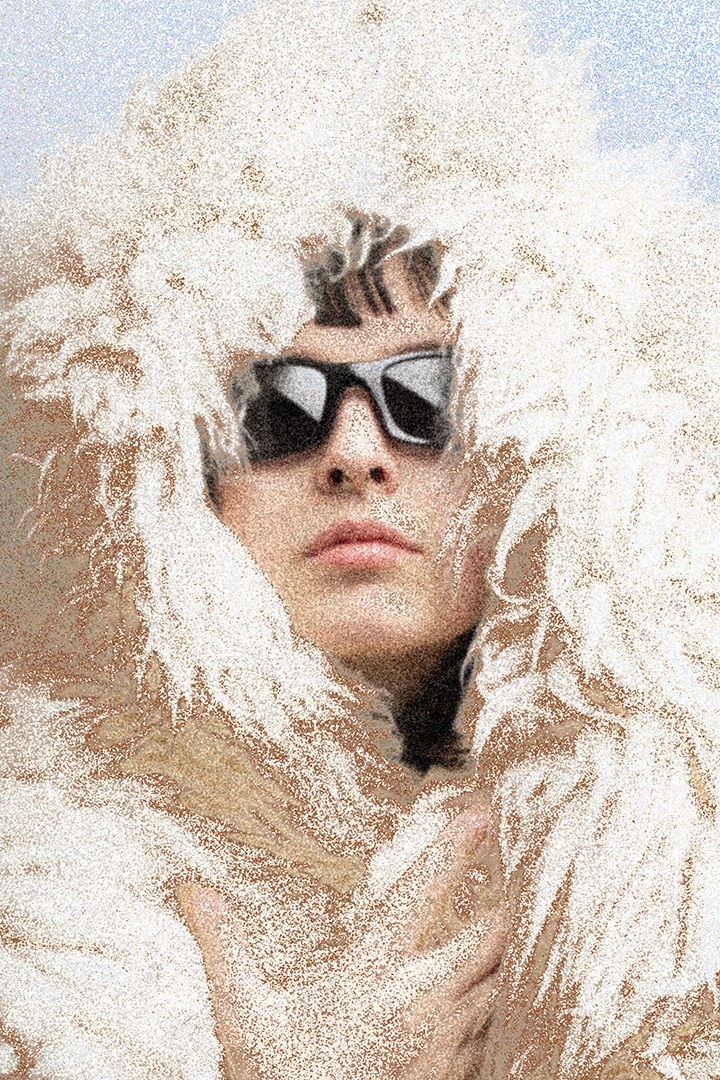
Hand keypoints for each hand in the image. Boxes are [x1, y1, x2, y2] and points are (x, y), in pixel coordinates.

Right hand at [180, 807, 507, 1079]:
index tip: (482, 813)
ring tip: (523, 927)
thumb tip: (194, 893)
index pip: (419, 894)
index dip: (453, 849)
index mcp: (372, 974)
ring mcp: (445, 1042)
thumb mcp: (246, 1017)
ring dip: (511, 955)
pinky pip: (495, 1030)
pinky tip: (497, 996)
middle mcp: (420, 1001)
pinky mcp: (456, 1075)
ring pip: (501, 984)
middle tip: (526, 875)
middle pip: (489, 939)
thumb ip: (225, 950)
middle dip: (509, 906)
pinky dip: (501, 1004)